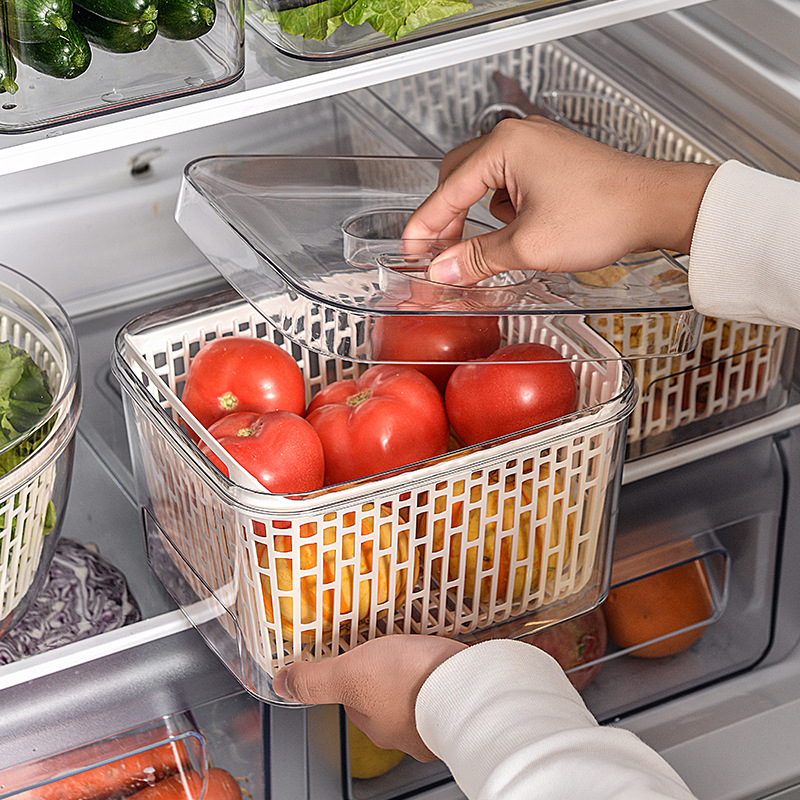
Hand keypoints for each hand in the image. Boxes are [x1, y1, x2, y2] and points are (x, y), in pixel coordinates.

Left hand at [272, 634, 466, 760]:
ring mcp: (436, 722)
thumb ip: (315, 681)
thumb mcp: (349, 673)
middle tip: (395, 650)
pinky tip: (447, 663)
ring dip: (420, 677)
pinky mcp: (463, 705)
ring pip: (419, 697)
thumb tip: (281, 684)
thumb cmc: (412, 682)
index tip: (360, 657)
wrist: (470, 686)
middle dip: (390, 677)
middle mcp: (405, 731)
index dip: (354, 677)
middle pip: (387, 700)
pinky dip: (444, 678)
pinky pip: (446, 691)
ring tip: (423, 652)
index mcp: (375, 724)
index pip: (355, 702)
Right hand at [403, 116, 716, 284]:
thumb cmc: (604, 213)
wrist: (658, 207)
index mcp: (503, 148)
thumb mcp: (529, 246)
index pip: (445, 192)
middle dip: (447, 220)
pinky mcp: (550, 161)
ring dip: (476, 217)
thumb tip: (442, 269)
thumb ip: (477, 259)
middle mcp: (517, 138)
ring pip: (482, 183)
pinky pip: (508, 185)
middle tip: (443, 255)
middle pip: (457, 179)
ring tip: (483, 250)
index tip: (412, 255)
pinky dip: (502, 211)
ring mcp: (535, 147)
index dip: (424, 229)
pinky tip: (518, 233)